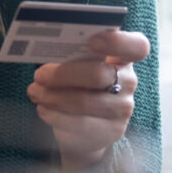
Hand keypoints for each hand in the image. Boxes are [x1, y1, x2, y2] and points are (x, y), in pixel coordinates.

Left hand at [26, 30, 149, 172]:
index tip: (92, 41)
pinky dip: (55, 114)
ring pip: (84, 101)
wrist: (85, 129)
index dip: (118, 42)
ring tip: (34, 91)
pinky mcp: (111, 131)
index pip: (137, 46)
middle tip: (39, 75)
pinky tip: (42, 108)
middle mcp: (128, 82)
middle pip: (99, 75)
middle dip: (63, 74)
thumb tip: (44, 47)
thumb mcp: (78, 66)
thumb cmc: (78, 85)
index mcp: (122, 58)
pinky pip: (79, 123)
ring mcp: (122, 109)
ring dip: (52, 96)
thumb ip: (72, 55)